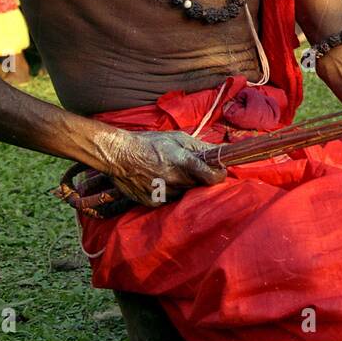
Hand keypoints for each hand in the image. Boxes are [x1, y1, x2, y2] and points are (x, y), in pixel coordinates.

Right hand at [96, 129, 226, 206]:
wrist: (120, 155)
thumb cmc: (150, 143)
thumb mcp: (178, 138)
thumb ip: (201, 147)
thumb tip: (221, 151)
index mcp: (184, 163)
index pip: (213, 178)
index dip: (219, 174)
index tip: (217, 170)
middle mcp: (176, 181)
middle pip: (199, 186)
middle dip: (198, 178)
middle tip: (188, 168)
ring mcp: (165, 194)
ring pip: (184, 194)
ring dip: (183, 186)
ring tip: (169, 173)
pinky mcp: (154, 202)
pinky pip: (170, 200)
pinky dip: (169, 192)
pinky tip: (159, 180)